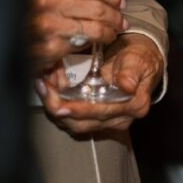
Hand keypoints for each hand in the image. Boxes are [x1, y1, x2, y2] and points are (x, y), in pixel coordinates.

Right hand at [29, 0, 127, 70]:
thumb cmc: (17, 6)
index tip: (119, 0)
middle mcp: (47, 0)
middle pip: (98, 7)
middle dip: (116, 16)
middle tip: (120, 21)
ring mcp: (48, 25)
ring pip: (95, 28)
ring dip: (109, 32)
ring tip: (112, 33)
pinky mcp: (48, 48)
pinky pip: (80, 45)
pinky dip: (89, 45)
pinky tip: (90, 44)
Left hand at [37, 34, 163, 135]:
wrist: (140, 61)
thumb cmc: (140, 58)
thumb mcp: (139, 60)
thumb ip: (132, 72)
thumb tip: (127, 85)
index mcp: (134, 106)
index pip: (102, 113)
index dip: (80, 110)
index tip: (60, 105)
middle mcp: (119, 118)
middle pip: (84, 123)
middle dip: (59, 109)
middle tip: (43, 90)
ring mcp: (106, 120)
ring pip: (74, 123)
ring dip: (55, 106)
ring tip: (42, 86)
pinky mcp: (95, 116)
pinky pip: (72, 116)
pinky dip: (58, 103)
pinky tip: (48, 87)